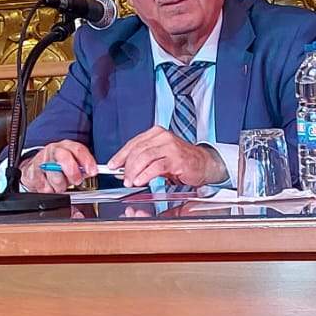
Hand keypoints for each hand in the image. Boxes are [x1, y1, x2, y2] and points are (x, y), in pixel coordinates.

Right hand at [20, 140, 95, 193]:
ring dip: (61, 186)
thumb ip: (83, 166)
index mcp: (66, 146)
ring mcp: (42, 161)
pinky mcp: (32, 173)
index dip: (87, 161)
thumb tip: (92, 171)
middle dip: (73, 174)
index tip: (92, 171)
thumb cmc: (57, 165)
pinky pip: (45, 188)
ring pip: (56, 178)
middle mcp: (54, 151)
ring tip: (60, 183)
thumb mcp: (72, 161)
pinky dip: (50, 190)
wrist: (35, 167)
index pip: (78, 150)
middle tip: (76, 181)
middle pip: (65, 160)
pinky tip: (50, 185)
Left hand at [108, 127, 228, 187]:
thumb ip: (142, 160)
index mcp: (156, 133)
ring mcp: (170, 146)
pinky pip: (156, 166)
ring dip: (134, 171)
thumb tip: (123, 169)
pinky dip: (145, 174)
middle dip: (126, 166)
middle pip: (137, 150)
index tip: (112, 165)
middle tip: (122, 178)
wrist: (204, 164)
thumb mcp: (159, 157)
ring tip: (130, 181)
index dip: (120, 155)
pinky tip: (140, 180)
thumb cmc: (181, 161)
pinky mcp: (176, 158)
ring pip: (145, 157)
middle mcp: (163, 137)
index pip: (133, 143)